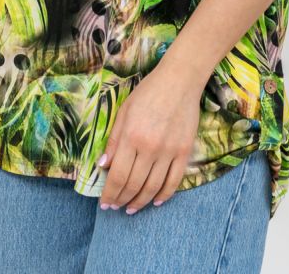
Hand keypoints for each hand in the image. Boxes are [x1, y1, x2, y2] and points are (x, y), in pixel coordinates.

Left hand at [97, 59, 201, 213]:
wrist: (180, 80)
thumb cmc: (148, 92)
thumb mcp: (124, 111)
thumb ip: (114, 140)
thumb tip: (103, 166)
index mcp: (131, 136)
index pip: (118, 176)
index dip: (109, 193)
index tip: (104, 203)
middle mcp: (150, 147)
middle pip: (134, 185)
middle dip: (122, 200)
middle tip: (115, 207)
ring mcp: (169, 151)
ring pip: (153, 187)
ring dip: (140, 202)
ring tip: (132, 208)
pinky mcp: (185, 152)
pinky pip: (174, 181)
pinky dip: (164, 195)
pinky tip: (155, 201)